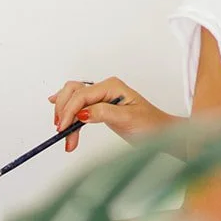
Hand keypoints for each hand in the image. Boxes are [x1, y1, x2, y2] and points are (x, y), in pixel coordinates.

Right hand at [48, 76, 177, 153]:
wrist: (161, 133)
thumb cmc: (150, 125)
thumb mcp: (126, 119)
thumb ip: (102, 113)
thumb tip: (81, 113)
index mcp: (112, 86)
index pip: (82, 95)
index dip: (69, 111)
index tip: (63, 128)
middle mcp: (105, 88)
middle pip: (73, 91)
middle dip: (64, 110)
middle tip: (61, 131)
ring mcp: (102, 96)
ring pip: (73, 97)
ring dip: (64, 112)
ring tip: (62, 132)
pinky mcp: (100, 106)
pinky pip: (79, 105)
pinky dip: (68, 112)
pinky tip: (59, 113)